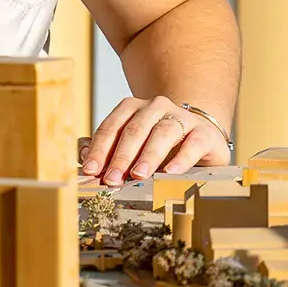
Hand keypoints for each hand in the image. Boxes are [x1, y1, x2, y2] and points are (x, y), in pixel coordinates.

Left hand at [82, 96, 229, 185]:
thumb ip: (105, 149)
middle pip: (135, 130)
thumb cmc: (156, 145)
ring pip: (163, 133)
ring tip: (138, 174)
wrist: (199, 139)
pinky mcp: (204, 133)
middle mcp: (156, 107)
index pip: (112, 127)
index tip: (90, 170)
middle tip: (112, 179)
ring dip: (148, 155)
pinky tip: (170, 172)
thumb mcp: (129, 146)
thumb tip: (83, 156)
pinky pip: (192, 144)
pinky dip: (181, 158)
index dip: (99, 149)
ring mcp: (182, 118)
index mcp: (132, 108)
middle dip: (121, 156)